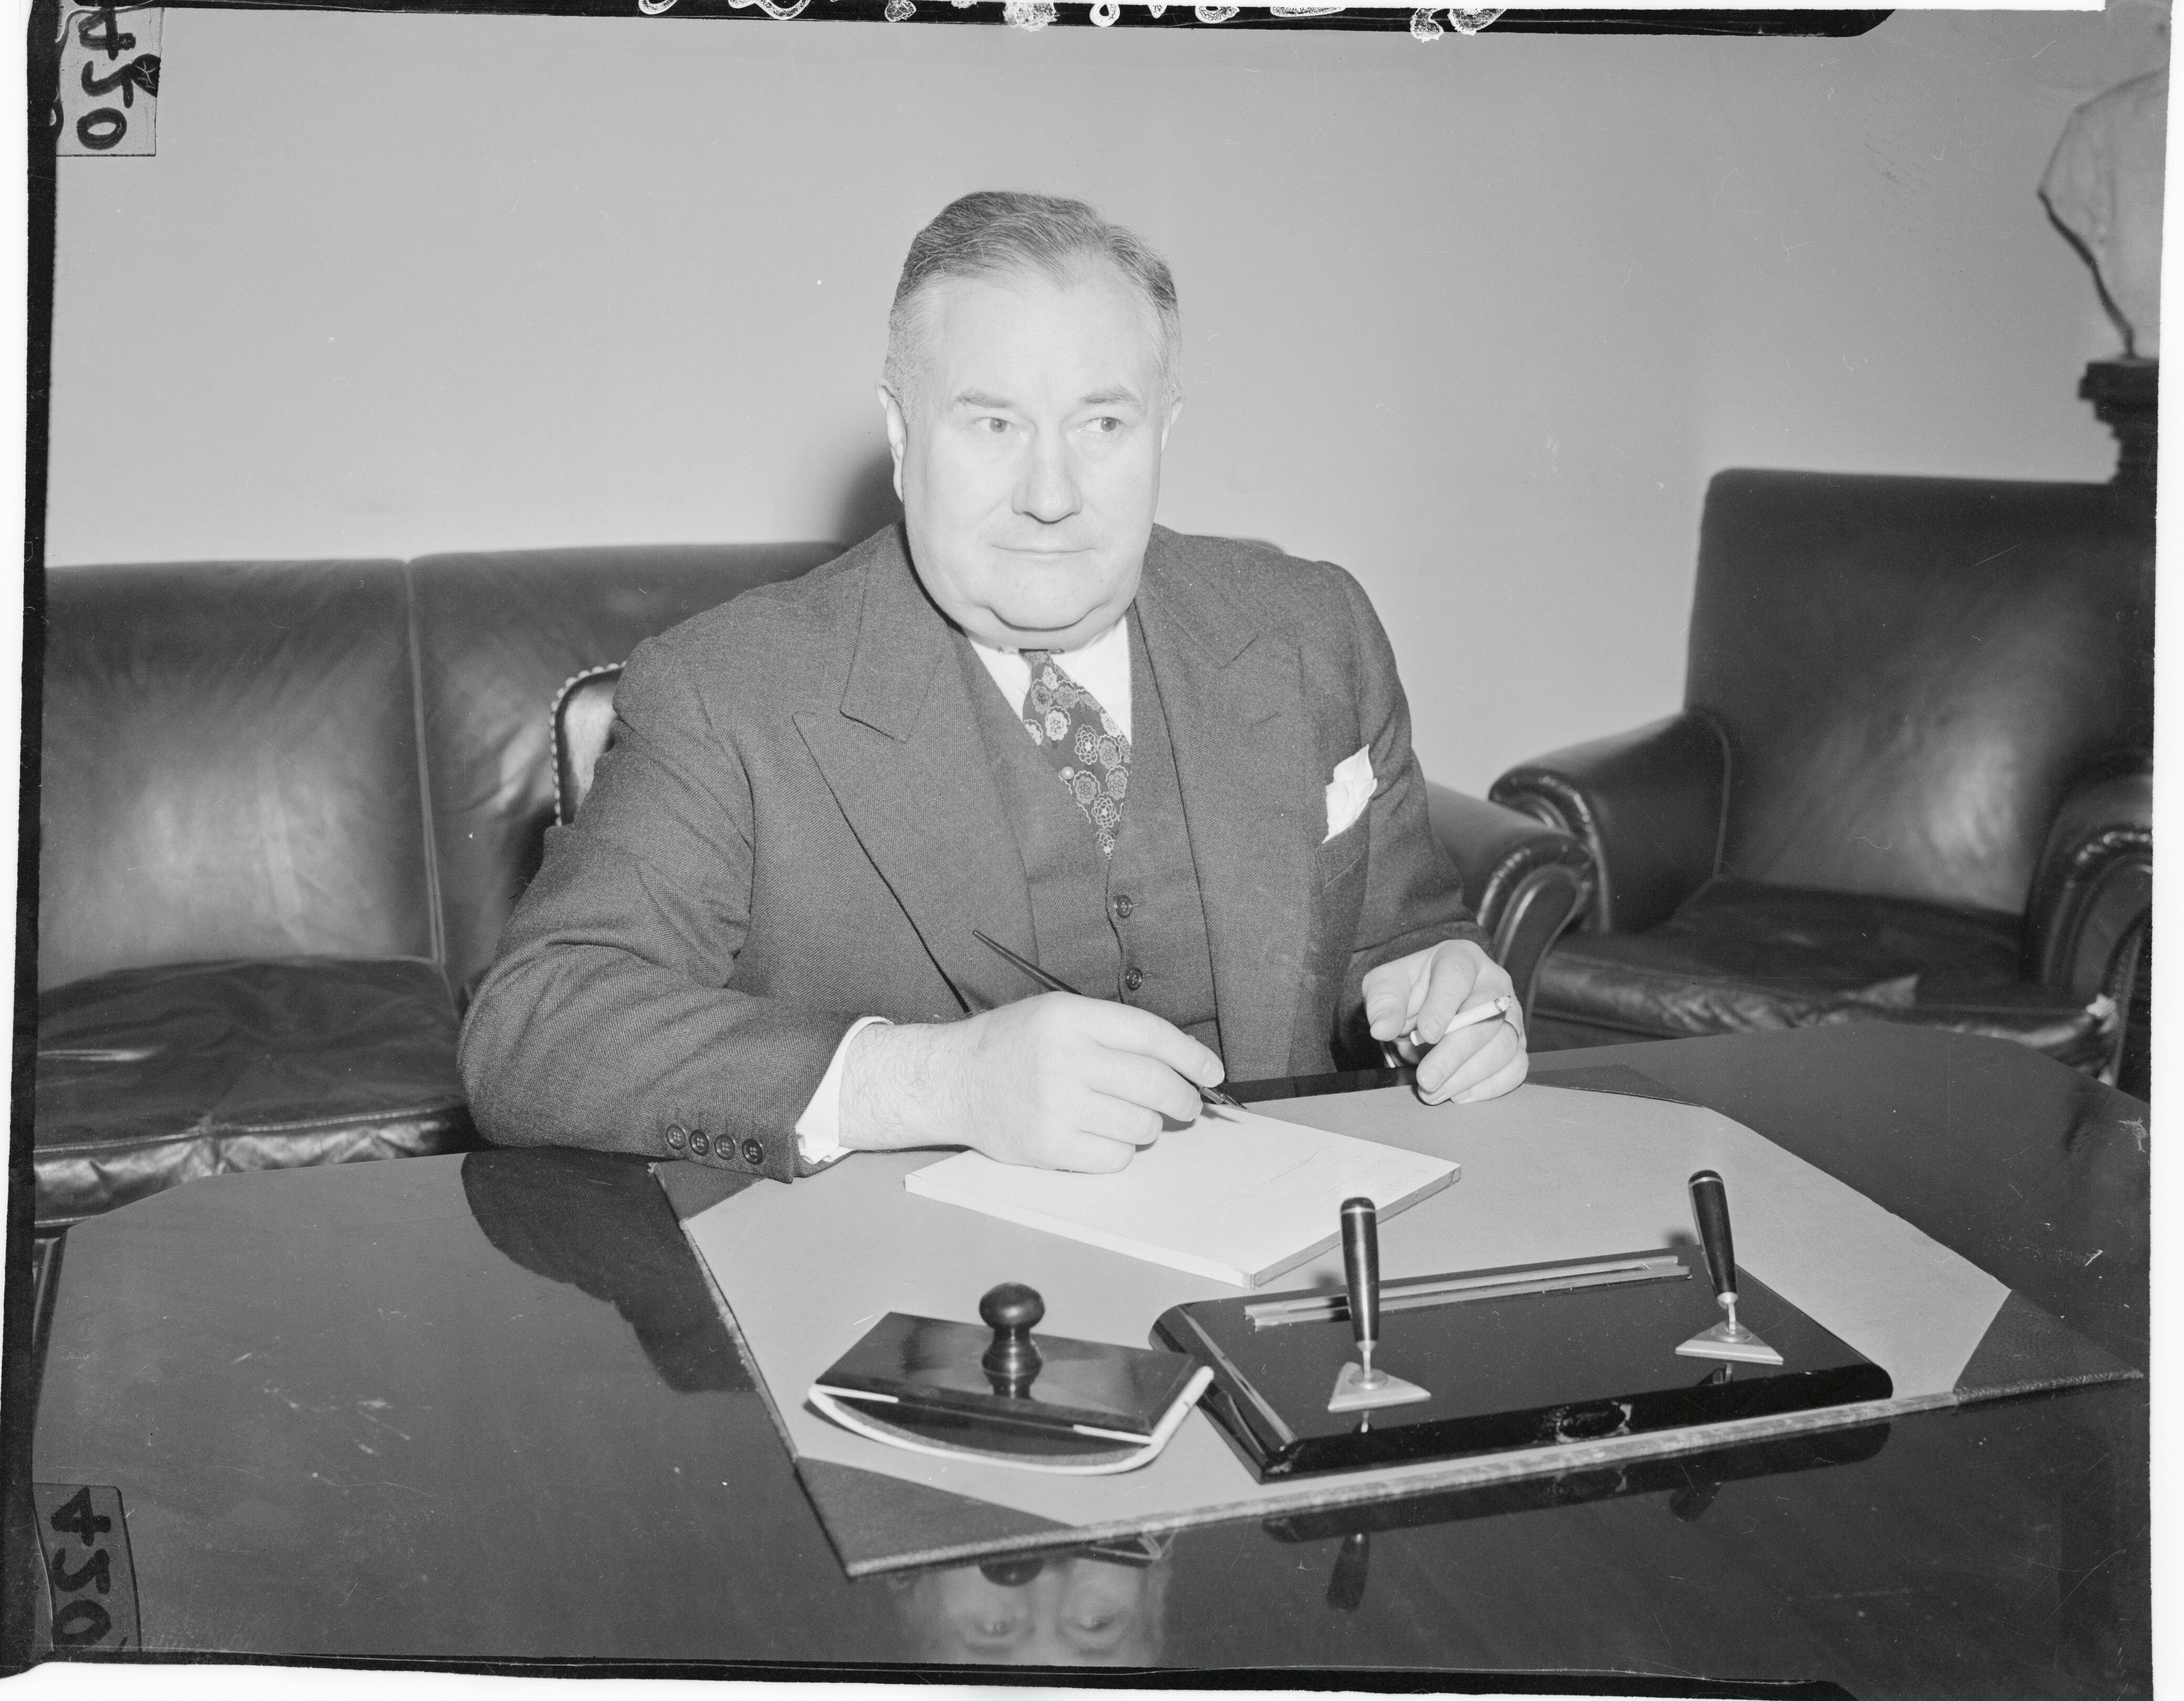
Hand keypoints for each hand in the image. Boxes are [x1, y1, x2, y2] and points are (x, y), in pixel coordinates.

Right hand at [838, 993, 1226, 1171]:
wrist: (955, 1079)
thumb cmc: (1013, 1045)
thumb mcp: (1059, 1014)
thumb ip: (1114, 1031)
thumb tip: (1182, 1064)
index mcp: (1070, 1018)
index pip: (1151, 1036)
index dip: (1191, 1056)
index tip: (1212, 1071)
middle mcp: (1064, 1059)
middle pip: (1154, 1085)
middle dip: (1183, 1098)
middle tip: (1187, 1104)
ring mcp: (1056, 1106)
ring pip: (1140, 1126)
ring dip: (1149, 1126)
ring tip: (1131, 1117)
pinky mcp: (1048, 1146)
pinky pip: (1115, 1157)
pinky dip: (1121, 1150)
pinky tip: (1103, 1136)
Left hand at [1362, 940, 1527, 1104]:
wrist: (1424, 1008)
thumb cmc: (1409, 992)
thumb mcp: (1385, 987)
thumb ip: (1383, 1002)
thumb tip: (1382, 1027)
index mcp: (1461, 958)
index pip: (1458, 975)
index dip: (1443, 1005)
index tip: (1426, 1033)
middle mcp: (1493, 983)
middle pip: (1487, 1017)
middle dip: (1455, 1052)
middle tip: (1427, 1080)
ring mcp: (1509, 1015)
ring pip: (1504, 1046)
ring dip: (1468, 1075)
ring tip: (1435, 1092)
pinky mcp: (1515, 1044)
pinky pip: (1515, 1068)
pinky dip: (1489, 1087)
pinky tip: (1459, 1095)